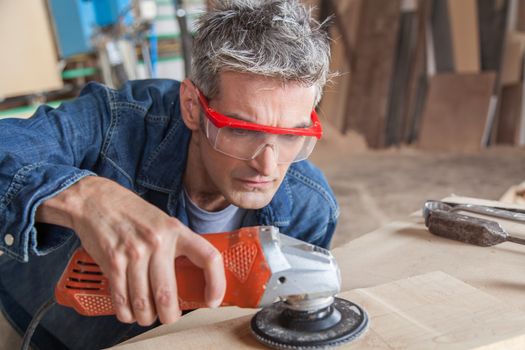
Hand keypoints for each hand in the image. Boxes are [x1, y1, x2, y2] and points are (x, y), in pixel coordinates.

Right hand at [36, 176, 225, 325]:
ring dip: (146, 317)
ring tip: (147, 316)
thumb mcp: (164, 222)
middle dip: (170, 315)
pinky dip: (126, 312)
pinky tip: (129, 313)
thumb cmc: (134, 213)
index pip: (208, 258)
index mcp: (177, 231)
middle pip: (168, 293)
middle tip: (170, 317)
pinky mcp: (113, 262)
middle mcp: (158, 242)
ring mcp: (134, 253)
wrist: (97, 200)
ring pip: (143, 302)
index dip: (216, 283)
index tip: (213, 300)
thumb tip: (191, 278)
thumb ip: (178, 246)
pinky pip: (122, 298)